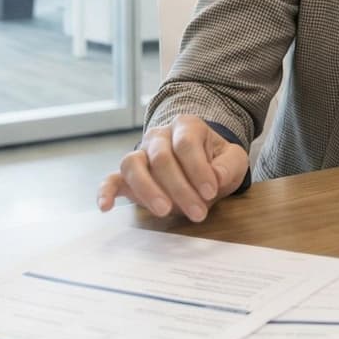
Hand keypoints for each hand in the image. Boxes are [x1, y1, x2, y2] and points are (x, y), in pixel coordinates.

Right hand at [95, 113, 248, 222]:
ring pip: (133, 164)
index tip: (210, 192)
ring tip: (164, 211)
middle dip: (180, 188)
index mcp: (186, 126)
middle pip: (162, 158)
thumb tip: (216, 178)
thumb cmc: (214, 161)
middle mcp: (158, 136)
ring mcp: (140, 153)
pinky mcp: (126, 174)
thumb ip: (229, 166)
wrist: (197, 163)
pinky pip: (111, 179)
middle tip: (197, 213)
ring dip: (148, 190)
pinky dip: (105, 192)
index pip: (186, 144)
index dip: (198, 169)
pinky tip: (106, 206)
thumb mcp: (232, 159)